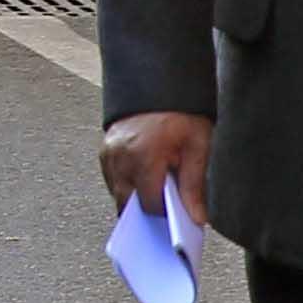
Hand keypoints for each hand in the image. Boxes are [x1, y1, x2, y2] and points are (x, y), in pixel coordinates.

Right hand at [102, 109, 211, 230]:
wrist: (159, 83)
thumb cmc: (181, 114)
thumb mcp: (198, 146)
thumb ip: (195, 185)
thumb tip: (196, 219)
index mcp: (143, 156)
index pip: (149, 205)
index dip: (165, 216)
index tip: (179, 219)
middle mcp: (120, 157)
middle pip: (128, 203)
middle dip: (148, 211)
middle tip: (168, 212)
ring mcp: (108, 153)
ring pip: (118, 193)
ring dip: (136, 198)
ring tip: (158, 195)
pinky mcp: (104, 150)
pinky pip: (113, 180)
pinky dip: (128, 185)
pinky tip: (146, 182)